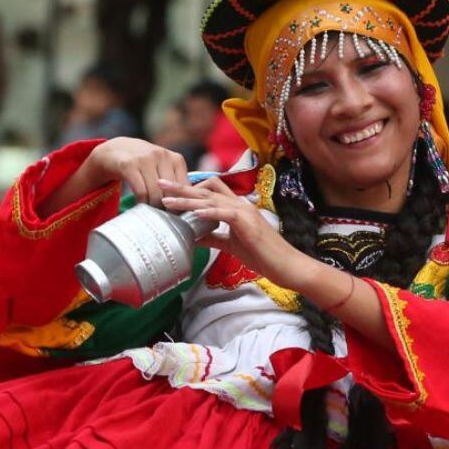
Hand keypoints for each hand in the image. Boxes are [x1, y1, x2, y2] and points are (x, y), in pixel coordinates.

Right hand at [85, 138, 188, 208]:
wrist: (115, 150)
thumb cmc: (144, 163)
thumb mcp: (163, 167)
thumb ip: (175, 180)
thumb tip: (189, 205)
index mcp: (175, 158)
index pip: (185, 187)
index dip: (182, 203)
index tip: (178, 215)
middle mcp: (162, 156)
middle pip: (171, 192)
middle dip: (168, 208)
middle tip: (165, 219)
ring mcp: (145, 159)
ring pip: (156, 193)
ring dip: (154, 207)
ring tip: (153, 214)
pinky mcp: (129, 165)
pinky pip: (141, 191)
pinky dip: (142, 203)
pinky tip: (140, 207)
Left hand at [159, 176, 317, 287]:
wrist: (287, 265)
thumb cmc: (263, 256)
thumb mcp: (231, 245)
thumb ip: (212, 237)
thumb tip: (191, 235)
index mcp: (236, 208)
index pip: (211, 190)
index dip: (190, 188)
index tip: (170, 190)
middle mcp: (240, 205)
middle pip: (206, 190)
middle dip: (182, 186)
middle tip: (160, 183)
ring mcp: (244, 213)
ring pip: (211, 200)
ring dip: (188, 199)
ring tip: (167, 200)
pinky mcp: (248, 224)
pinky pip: (224, 214)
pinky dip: (208, 212)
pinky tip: (194, 213)